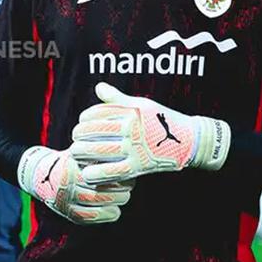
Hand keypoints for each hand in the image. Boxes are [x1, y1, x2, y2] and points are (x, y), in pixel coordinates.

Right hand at [17, 145, 131, 224]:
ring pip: (94, 207)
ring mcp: (63, 201)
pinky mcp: (66, 212)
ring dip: (114, 204)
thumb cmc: (72, 161)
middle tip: (130, 186)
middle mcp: (65, 186)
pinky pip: (87, 218)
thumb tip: (127, 159)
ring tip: (124, 197)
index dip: (117, 177)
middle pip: (97, 193)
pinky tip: (115, 211)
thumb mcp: (82, 153)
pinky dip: (104, 216)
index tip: (127, 173)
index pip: (99, 175)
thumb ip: (100, 156)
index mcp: (70, 167)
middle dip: (118, 192)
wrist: (44, 174)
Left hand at [70, 83, 230, 182]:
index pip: (100, 113)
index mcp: (132, 111)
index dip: (86, 118)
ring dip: (84, 153)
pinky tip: (87, 174)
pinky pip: (115, 171)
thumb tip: (98, 87)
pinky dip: (99, 173)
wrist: (187, 139)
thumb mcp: (142, 104)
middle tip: (73, 139)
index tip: (80, 122)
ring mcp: (137, 148)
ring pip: (102, 151)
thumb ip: (118, 98)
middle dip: (80, 136)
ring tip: (75, 153)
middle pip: (97, 132)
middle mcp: (133, 128)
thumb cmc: (161, 120)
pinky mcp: (140, 166)